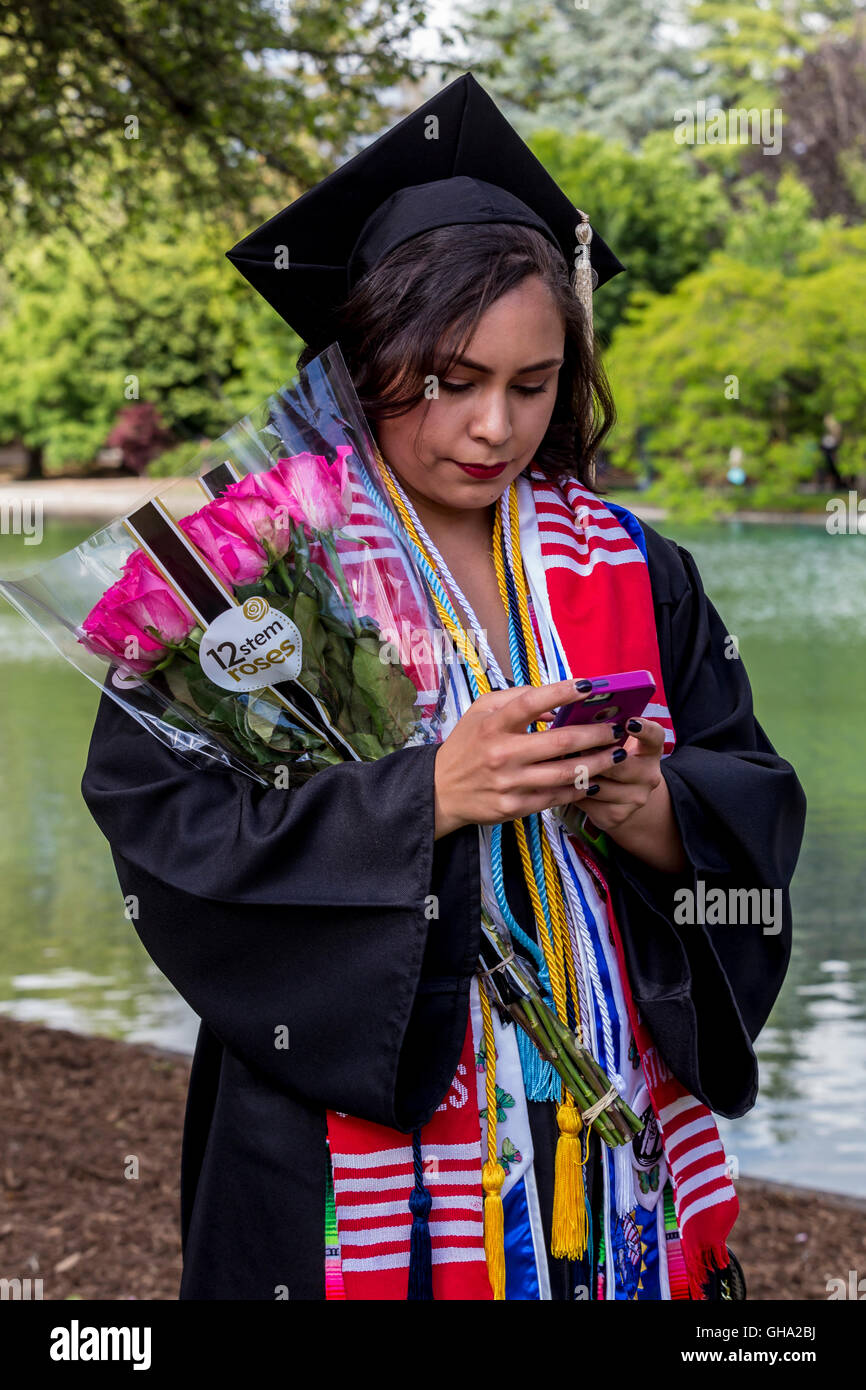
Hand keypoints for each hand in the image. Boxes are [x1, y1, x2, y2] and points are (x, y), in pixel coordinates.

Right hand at [432, 678, 631, 839]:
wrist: (440, 791)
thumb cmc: (465, 746)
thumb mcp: (479, 712)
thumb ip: (514, 699)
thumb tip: (552, 702)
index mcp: (492, 725)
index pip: (529, 703)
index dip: (561, 692)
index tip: (589, 686)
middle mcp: (501, 754)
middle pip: (560, 742)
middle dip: (596, 734)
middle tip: (617, 728)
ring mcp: (509, 783)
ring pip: (566, 773)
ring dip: (598, 763)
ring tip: (617, 755)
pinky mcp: (514, 807)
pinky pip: (556, 796)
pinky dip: (579, 788)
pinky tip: (596, 780)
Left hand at [567, 717, 665, 831]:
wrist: (623, 795)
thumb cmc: (612, 759)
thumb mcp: (615, 742)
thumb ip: (605, 730)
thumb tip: (577, 718)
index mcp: (650, 750)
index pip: (655, 736)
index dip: (644, 729)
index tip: (629, 722)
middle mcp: (649, 775)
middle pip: (619, 766)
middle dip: (592, 757)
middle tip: (574, 747)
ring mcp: (635, 798)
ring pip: (598, 786)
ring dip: (578, 775)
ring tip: (565, 765)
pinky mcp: (617, 816)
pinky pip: (586, 802)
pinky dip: (572, 792)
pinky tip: (568, 784)